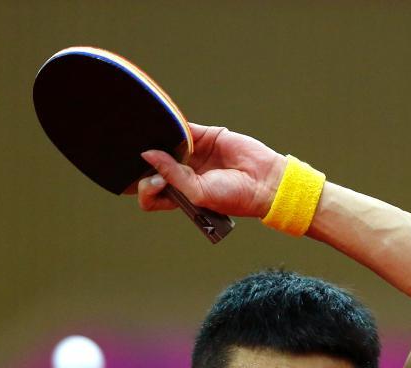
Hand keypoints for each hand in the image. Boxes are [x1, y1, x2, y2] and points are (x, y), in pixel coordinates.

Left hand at [136, 123, 286, 218]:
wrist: (264, 181)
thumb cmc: (233, 197)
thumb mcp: (198, 192)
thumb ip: (172, 174)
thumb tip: (147, 154)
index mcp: (179, 195)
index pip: (151, 193)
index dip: (146, 188)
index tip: (155, 182)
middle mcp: (182, 174)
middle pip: (153, 166)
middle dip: (148, 163)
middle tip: (152, 160)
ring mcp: (192, 155)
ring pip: (166, 145)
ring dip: (160, 142)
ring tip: (159, 143)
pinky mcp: (204, 136)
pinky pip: (183, 128)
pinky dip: (174, 126)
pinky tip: (169, 127)